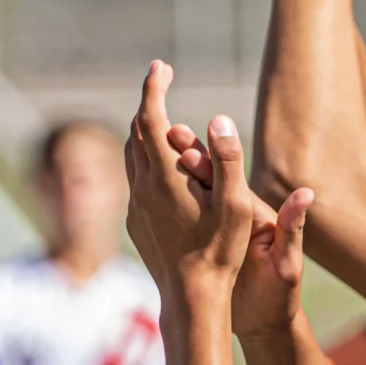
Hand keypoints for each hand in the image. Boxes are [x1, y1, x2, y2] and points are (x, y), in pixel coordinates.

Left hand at [122, 60, 256, 302]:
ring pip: (130, 156)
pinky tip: (159, 166)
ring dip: (142, 131)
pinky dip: (144, 160)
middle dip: (148, 103)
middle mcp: (141, 187)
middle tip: (161, 82)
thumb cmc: (219, 253)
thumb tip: (219, 119)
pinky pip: (135, 181)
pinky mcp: (136, 224)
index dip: (154, 87)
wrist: (190, 298)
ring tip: (157, 117)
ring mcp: (135, 206)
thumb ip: (228, 159)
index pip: (149, 117)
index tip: (161, 66)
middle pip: (135, 132)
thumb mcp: (235, 205)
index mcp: (163, 177)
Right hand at [159, 118, 307, 335]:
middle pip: (209, 178)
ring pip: (192, 195)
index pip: (229, 182)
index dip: (209, 162)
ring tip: (147, 153)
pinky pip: (184, 219)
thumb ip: (293, 229)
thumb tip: (306, 193)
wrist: (266, 323)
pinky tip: (143, 192)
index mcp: (253, 215)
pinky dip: (166, 204)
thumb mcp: (286, 264)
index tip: (186, 145)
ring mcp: (218, 229)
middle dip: (187, 155)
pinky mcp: (205, 244)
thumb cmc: (281, 295)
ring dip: (172, 174)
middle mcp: (235, 215)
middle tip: (164, 132)